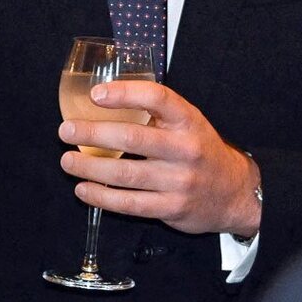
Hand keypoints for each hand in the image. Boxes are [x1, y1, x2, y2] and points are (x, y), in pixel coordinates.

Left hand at [58, 80, 261, 235]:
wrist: (235, 192)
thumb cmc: (200, 150)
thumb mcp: (188, 123)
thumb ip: (155, 113)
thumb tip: (102, 100)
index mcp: (188, 120)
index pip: (158, 98)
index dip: (124, 93)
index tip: (95, 94)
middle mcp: (185, 149)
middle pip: (132, 138)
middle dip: (93, 134)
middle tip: (66, 131)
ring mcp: (179, 181)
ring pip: (125, 174)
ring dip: (89, 168)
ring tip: (67, 161)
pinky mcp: (172, 208)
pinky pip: (130, 203)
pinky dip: (101, 197)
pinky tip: (83, 189)